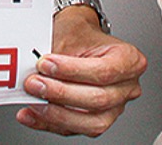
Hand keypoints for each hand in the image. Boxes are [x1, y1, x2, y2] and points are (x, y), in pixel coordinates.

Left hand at [18, 4, 145, 136]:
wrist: (78, 38)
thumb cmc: (80, 32)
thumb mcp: (72, 31)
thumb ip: (58, 53)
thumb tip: (36, 71)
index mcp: (129, 60)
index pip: (104, 71)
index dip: (73, 71)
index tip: (46, 63)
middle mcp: (127, 87)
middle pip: (98, 99)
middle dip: (61, 93)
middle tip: (35, 82)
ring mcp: (114, 108)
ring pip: (89, 122)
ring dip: (56, 113)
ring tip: (32, 100)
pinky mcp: (95, 122)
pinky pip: (73, 130)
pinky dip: (49, 123)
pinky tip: (32, 113)